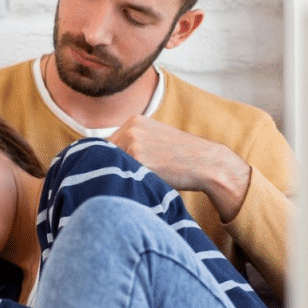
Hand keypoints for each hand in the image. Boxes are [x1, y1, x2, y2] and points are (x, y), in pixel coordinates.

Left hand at [109, 115, 250, 221]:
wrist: (207, 163)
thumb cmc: (181, 159)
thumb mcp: (155, 141)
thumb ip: (132, 146)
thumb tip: (100, 162)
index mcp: (134, 121)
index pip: (104, 145)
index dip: (105, 162)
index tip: (110, 174)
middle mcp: (130, 128)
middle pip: (101, 155)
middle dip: (107, 170)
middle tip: (122, 183)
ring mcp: (133, 141)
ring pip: (109, 165)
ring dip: (115, 178)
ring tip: (135, 185)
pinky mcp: (137, 157)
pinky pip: (120, 174)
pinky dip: (125, 183)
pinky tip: (139, 187)